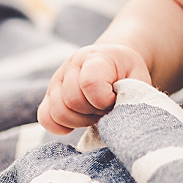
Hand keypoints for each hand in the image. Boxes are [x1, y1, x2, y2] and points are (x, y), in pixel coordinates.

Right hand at [37, 44, 151, 134]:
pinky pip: (44, 118)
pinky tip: (77, 122)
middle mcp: (72, 65)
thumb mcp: (138, 79)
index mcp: (96, 57)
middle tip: (106, 108)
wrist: (114, 62)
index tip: (114, 100)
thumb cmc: (128, 74)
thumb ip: (132, 96)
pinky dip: (60, 126)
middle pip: (72, 101)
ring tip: (94, 113)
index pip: (89, 82)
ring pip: (57, 112)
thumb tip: (121, 120)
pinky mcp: (49, 95)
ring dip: (78, 121)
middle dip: (92, 113)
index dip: (103, 100)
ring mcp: (58, 79)